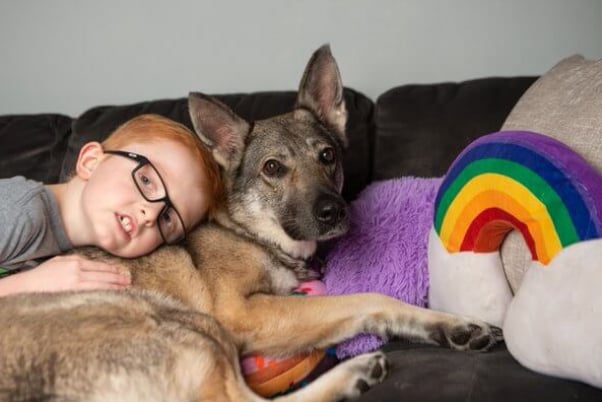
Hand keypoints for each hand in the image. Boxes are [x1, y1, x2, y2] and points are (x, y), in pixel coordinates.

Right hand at [0, 255, 130, 296]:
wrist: (25, 286)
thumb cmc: (42, 276)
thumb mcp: (60, 262)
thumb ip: (76, 263)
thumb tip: (92, 268)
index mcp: (75, 262)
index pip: (100, 267)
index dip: (114, 271)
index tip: (123, 274)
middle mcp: (78, 270)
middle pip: (104, 275)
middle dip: (118, 279)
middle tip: (129, 282)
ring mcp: (75, 282)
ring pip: (101, 284)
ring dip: (115, 287)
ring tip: (126, 290)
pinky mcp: (72, 292)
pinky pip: (93, 294)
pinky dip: (104, 294)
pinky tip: (112, 296)